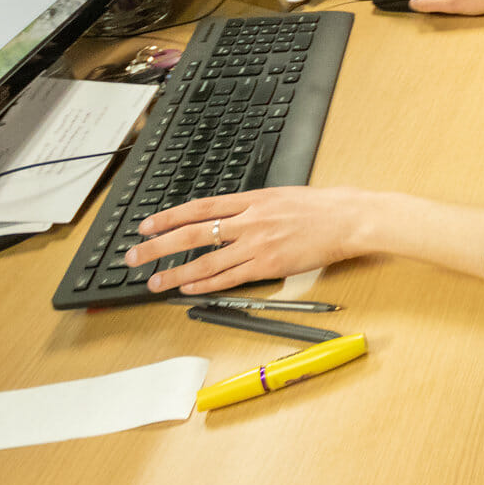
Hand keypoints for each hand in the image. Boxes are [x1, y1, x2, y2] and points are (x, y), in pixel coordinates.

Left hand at [127, 186, 374, 294]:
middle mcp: (249, 221)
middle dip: (159, 246)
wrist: (349, 219)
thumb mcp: (283, 195)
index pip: (199, 208)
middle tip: (134, 255)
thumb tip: (233, 214)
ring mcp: (257, 245)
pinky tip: (189, 289)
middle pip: (192, 234)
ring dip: (176, 272)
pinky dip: (206, 284)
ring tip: (153, 281)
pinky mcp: (269, 266)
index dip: (169, 217)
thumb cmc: (324, 207)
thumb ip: (255, 206)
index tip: (147, 225)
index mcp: (252, 200)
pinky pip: (230, 278)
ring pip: (205, 261)